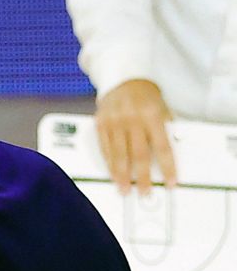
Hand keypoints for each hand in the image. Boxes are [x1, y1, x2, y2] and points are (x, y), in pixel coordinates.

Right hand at [94, 79, 176, 195]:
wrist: (123, 78)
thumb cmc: (145, 95)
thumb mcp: (162, 108)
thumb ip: (165, 129)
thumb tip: (168, 154)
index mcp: (152, 115)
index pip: (162, 147)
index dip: (167, 167)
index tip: (169, 182)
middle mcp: (132, 119)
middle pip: (139, 155)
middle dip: (141, 177)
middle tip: (144, 192)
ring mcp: (114, 122)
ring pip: (119, 155)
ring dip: (121, 175)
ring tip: (124, 188)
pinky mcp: (100, 124)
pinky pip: (105, 148)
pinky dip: (109, 163)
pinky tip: (112, 173)